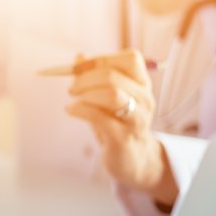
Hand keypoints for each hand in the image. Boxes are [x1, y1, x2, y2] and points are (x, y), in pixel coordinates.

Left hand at [65, 49, 177, 207]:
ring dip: (85, 94)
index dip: (101, 59)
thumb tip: (79, 57)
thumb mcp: (107, 96)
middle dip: (84, 79)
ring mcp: (137, 119)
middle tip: (71, 89)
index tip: (79, 69)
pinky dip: (79, 110)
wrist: (131, 158)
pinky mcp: (123, 138)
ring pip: (112, 94)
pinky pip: (99, 117)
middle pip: (113, 76)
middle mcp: (145, 98)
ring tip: (73, 100)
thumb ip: (95, 76)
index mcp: (142, 84)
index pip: (131, 58)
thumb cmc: (115, 121)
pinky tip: (70, 110)